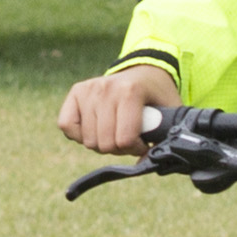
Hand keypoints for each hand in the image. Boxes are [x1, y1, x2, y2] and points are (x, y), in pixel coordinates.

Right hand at [58, 60, 182, 154]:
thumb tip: (147, 163)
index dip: (135, 148)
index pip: (124, 140)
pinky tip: (94, 129)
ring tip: (113, 132)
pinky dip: (79, 135)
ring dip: (102, 143)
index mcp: (131, 91)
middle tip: (128, 138)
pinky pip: (67, 126)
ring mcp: (89, 89)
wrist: (144, 73)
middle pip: (104, 144)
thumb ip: (164, 138)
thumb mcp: (170, 113)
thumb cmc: (156, 97)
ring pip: (88, 140)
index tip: (143, 142)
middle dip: (119, 148)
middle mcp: (106, 88)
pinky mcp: (76, 92)